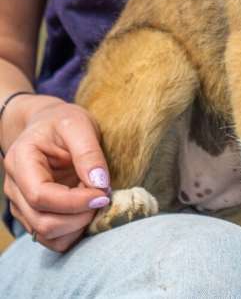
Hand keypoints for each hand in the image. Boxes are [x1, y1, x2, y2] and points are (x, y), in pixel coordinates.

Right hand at [1, 95, 110, 251]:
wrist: (48, 124)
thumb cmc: (63, 122)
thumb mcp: (79, 125)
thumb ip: (89, 153)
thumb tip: (101, 184)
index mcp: (21, 161)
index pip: (41, 196)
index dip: (74, 202)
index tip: (103, 195)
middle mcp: (15, 188)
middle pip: (42, 222)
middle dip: (79, 217)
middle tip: (105, 199)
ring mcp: (21, 204)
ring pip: (46, 235)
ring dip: (77, 227)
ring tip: (96, 202)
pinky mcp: (34, 214)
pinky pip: (51, 238)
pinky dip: (73, 232)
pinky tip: (88, 211)